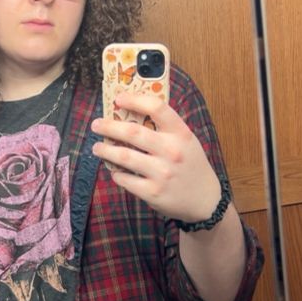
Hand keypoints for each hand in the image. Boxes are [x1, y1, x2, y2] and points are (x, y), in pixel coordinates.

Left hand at [92, 91, 220, 221]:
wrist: (205, 201)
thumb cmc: (191, 167)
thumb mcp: (187, 142)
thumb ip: (165, 129)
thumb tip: (131, 114)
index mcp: (181, 134)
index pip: (157, 108)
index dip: (135, 100)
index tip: (118, 99)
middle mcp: (172, 151)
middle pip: (133, 132)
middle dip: (109, 126)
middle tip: (96, 125)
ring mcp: (162, 173)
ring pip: (124, 156)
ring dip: (105, 150)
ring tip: (97, 148)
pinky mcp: (153, 193)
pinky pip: (125, 180)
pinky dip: (116, 174)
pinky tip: (115, 171)